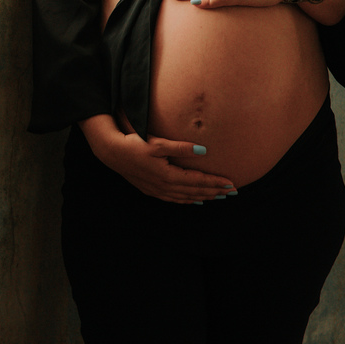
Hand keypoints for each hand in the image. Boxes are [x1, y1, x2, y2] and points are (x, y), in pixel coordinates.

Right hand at [79, 115, 233, 202]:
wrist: (112, 152)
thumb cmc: (134, 144)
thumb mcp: (158, 143)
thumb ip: (182, 148)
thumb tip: (204, 151)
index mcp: (168, 175)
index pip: (198, 181)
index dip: (216, 183)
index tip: (231, 184)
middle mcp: (165, 187)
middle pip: (195, 192)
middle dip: (215, 192)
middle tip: (232, 192)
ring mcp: (157, 190)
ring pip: (186, 197)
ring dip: (203, 197)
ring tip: (218, 197)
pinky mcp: (151, 190)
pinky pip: (175, 199)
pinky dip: (187, 200)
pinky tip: (194, 200)